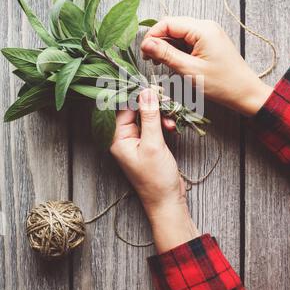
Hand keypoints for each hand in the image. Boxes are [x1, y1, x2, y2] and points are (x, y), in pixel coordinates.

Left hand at [110, 88, 198, 252]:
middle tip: (167, 102)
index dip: (137, 96)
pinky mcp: (148, 145)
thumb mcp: (153, 144)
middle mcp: (124, 138)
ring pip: (146, 117)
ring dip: (160, 115)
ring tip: (172, 119)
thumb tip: (146, 92)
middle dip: (152, 105)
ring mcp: (136, 142)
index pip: (123, 108)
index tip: (152, 88)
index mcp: (117, 138)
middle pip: (135, 111)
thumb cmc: (156, 178)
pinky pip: (153, 127)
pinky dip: (162, 124)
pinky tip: (172, 127)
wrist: (167, 201)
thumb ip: (149, 116)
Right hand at [141, 17, 272, 115]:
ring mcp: (208, 33)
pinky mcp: (208, 42)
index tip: (144, 53)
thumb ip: (166, 54)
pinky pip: (187, 40)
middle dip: (158, 41)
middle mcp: (205, 26)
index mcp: (202, 29)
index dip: (152, 36)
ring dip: (166, 46)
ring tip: (159, 62)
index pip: (168, 23)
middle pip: (172, 26)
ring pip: (178, 33)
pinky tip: (172, 62)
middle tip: (149, 60)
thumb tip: (146, 43)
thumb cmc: (221, 84)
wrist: (245, 93)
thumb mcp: (189, 70)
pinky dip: (176, 50)